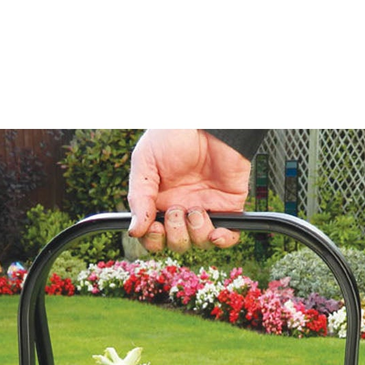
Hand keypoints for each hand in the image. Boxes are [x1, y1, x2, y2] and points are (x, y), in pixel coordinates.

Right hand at [127, 129, 250, 253]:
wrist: (206, 119)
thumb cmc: (174, 133)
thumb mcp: (144, 162)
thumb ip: (139, 198)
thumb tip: (135, 230)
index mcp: (160, 201)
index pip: (155, 236)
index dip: (154, 240)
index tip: (154, 228)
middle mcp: (183, 208)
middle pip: (177, 244)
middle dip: (175, 234)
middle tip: (177, 210)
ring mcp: (207, 208)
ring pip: (200, 242)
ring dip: (195, 233)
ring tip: (195, 210)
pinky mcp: (229, 205)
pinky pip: (229, 236)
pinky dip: (223, 240)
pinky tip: (215, 232)